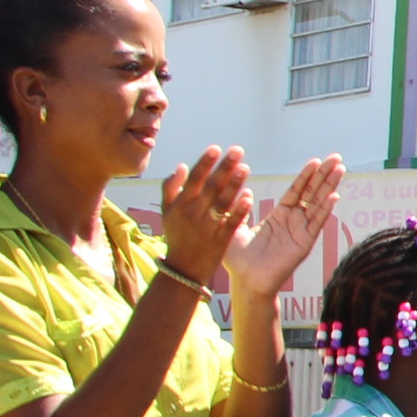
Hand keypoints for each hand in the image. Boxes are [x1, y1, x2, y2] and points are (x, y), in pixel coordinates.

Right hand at [157, 146, 254, 281]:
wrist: (184, 268)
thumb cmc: (177, 234)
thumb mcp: (166, 212)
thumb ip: (171, 187)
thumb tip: (181, 165)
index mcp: (180, 204)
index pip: (193, 180)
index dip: (204, 164)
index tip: (216, 148)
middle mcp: (193, 214)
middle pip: (211, 187)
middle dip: (224, 168)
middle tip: (238, 150)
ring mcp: (207, 227)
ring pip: (222, 202)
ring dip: (234, 185)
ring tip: (245, 167)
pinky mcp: (221, 239)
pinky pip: (231, 222)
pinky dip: (239, 210)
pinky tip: (249, 196)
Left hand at [228, 154, 345, 298]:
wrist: (245, 282)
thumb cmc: (238, 259)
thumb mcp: (234, 226)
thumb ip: (238, 207)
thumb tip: (244, 188)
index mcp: (279, 216)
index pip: (297, 191)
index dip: (306, 175)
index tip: (316, 161)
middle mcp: (294, 221)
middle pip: (313, 193)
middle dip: (324, 175)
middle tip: (336, 157)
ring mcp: (301, 232)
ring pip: (318, 204)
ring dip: (330, 186)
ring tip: (340, 169)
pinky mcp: (304, 243)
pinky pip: (316, 223)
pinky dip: (325, 209)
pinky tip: (334, 196)